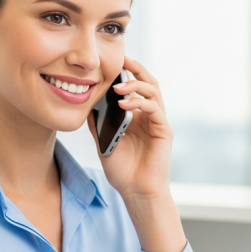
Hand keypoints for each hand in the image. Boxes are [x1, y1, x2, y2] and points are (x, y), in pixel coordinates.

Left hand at [88, 57, 172, 201]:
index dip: (127, 72)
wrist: (136, 192)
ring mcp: (158, 122)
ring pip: (154, 92)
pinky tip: (124, 104)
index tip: (113, 60)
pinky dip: (140, 103)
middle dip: (137, 69)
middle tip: (123, 59)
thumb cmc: (123, 170)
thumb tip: (86, 104)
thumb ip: (99, 123)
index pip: (136, 87)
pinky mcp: (164, 131)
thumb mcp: (104, 142)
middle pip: (149, 83)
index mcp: (138, 116)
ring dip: (137, 85)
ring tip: (119, 87)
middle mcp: (150, 116)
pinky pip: (155, 110)